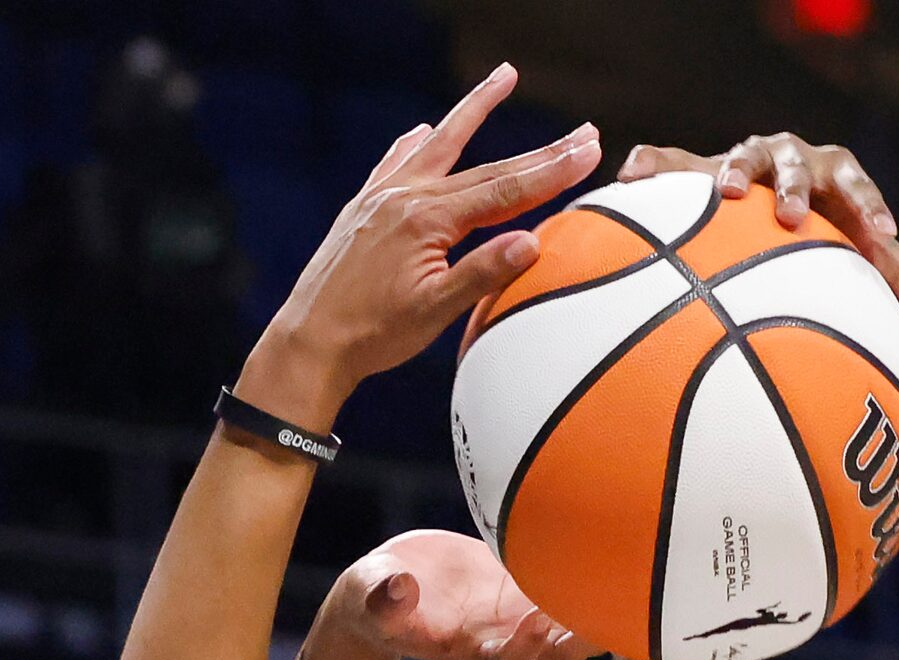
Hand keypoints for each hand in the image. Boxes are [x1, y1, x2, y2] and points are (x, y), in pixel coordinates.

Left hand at [247, 66, 601, 423]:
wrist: (309, 342)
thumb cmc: (372, 335)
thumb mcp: (434, 311)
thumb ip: (482, 274)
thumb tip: (530, 242)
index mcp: (428, 220)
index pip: (504, 190)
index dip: (551, 172)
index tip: (589, 150)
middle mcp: (406, 197)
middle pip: (485, 166)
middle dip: (537, 151)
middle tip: (581, 131)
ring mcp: (382, 198)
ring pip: (438, 146)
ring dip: (473, 111)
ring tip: (501, 78)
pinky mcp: (363, 209)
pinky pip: (396, 162)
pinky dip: (415, 143)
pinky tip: (422, 130)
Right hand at [312, 529, 598, 659]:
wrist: (388, 588)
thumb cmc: (373, 596)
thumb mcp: (368, 594)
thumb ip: (379, 597)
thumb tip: (395, 588)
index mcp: (464, 648)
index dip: (524, 647)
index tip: (535, 620)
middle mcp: (500, 639)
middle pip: (553, 655)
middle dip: (580, 640)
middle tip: (606, 613)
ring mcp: (517, 616)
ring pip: (570, 627)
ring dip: (597, 612)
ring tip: (623, 579)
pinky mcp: (525, 588)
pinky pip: (565, 591)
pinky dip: (587, 579)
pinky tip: (612, 550)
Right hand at [618, 132, 898, 347]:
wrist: (770, 206)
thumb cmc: (829, 239)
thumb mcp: (871, 261)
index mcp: (836, 177)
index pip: (859, 187)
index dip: (872, 208)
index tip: (881, 238)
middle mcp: (790, 159)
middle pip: (795, 162)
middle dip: (793, 184)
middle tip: (789, 216)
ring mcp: (741, 160)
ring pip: (738, 156)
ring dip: (730, 171)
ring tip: (721, 195)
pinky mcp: (695, 169)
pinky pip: (668, 162)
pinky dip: (650, 167)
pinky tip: (628, 182)